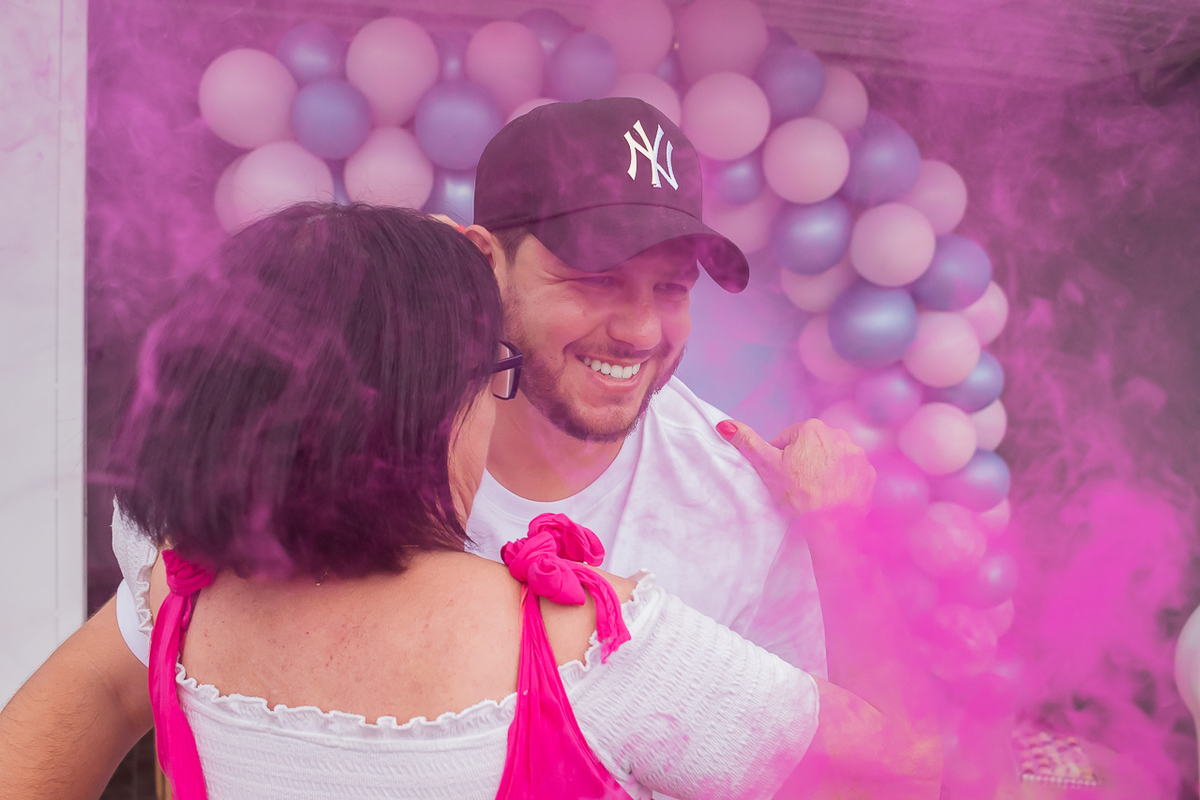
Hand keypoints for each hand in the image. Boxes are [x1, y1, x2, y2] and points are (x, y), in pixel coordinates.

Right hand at [717, 418, 875, 518]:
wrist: (832, 524)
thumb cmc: (798, 493)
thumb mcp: (767, 466)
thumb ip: (747, 442)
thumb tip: (725, 425)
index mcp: (812, 428)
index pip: (787, 439)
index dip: (780, 458)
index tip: (781, 475)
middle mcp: (838, 435)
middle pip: (811, 447)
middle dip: (803, 461)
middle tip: (797, 485)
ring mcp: (857, 454)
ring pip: (832, 458)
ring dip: (823, 469)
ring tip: (815, 491)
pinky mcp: (868, 473)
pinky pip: (850, 472)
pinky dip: (842, 481)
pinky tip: (832, 495)